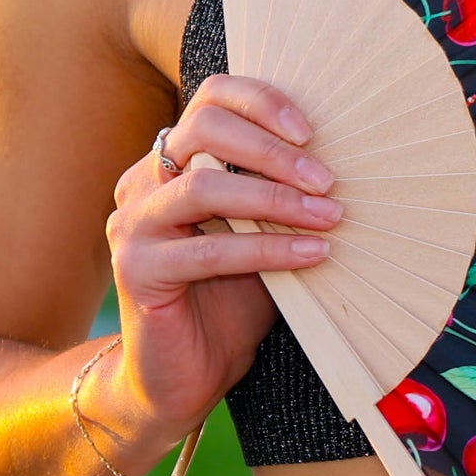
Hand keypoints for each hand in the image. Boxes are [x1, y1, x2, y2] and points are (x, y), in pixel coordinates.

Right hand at [89, 75, 336, 461]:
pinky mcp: (134, 268)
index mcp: (172, 160)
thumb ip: (279, 193)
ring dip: (277, 198)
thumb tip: (343, 160)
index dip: (262, 102)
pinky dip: (267, 248)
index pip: (211, 99)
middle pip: (203, 127)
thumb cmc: (228, 300)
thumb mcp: (261, 233)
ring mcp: (132, 223)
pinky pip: (208, 248)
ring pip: (204, 187)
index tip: (312, 130)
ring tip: (329, 216)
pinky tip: (312, 254)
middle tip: (328, 179)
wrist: (182, 376)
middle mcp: (143, 180)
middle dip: (273, 149)